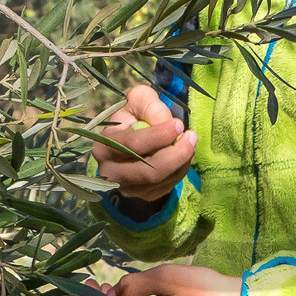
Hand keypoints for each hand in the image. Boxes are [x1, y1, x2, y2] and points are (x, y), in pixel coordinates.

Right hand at [91, 82, 196, 202]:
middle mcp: (111, 173)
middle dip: (176, 154)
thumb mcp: (138, 100)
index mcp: (104, 146)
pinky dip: (180, 169)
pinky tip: (182, 154)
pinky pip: (168, 185)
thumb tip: (167, 124)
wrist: (132, 139)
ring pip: (161, 180)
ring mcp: (127, 188)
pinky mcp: (143, 195)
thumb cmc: (134, 116)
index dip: (159, 136)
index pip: (133, 145)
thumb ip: (150, 105)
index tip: (179, 124)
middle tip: (192, 136)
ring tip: (190, 141)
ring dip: (182, 161)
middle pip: (149, 172)